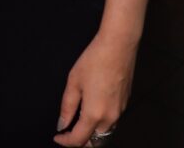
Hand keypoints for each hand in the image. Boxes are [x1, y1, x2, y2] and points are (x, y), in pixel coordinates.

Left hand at [52, 31, 136, 146]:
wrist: (118, 45)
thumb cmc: (95, 59)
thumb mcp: (73, 81)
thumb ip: (67, 106)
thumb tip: (62, 123)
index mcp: (94, 114)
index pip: (79, 140)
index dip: (66, 142)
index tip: (58, 136)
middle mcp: (110, 117)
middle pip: (95, 142)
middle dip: (81, 141)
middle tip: (68, 132)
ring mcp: (120, 111)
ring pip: (105, 133)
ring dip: (92, 134)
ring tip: (79, 121)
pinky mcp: (125, 103)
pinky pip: (112, 122)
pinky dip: (101, 123)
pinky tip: (93, 110)